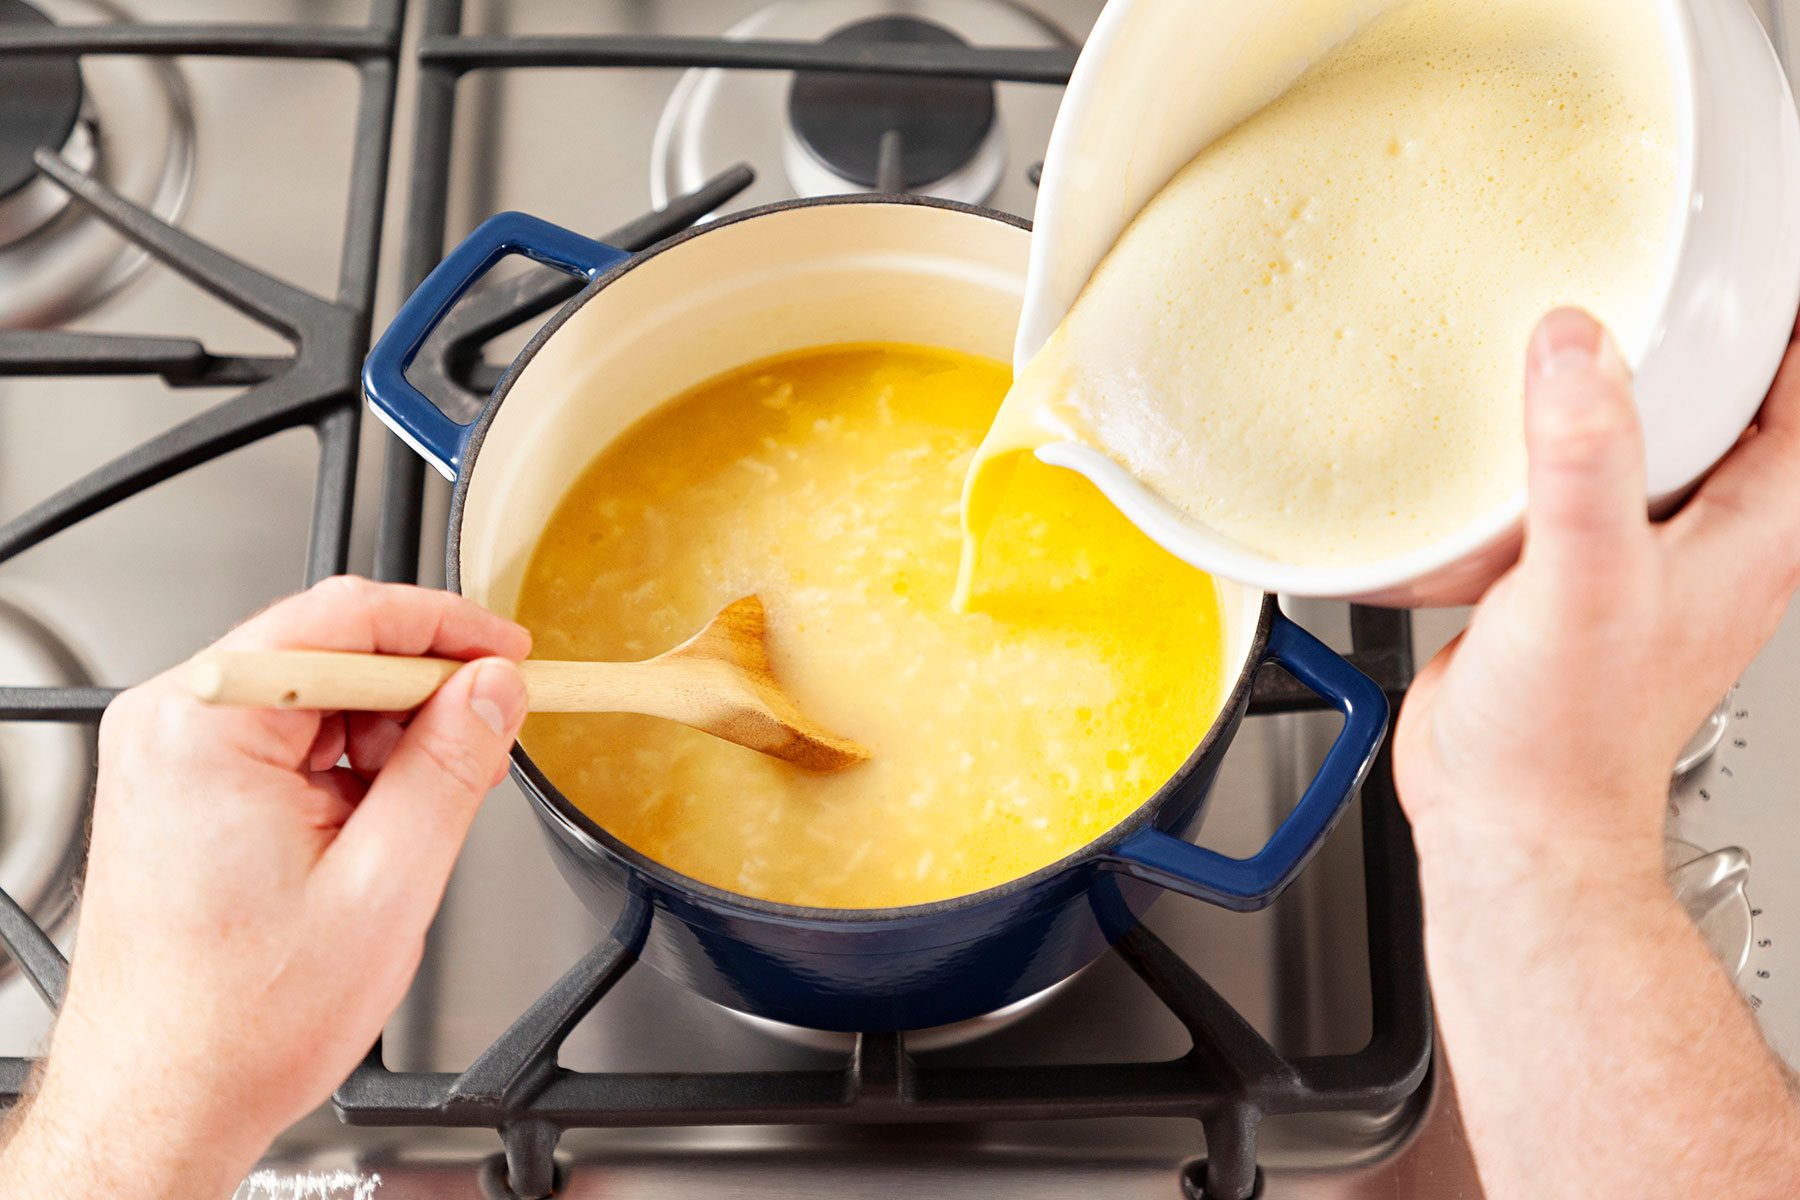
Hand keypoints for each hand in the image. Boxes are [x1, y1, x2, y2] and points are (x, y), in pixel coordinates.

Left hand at [0, 578, 529, 1199]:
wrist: (164, 1099)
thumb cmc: (238, 1019)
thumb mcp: (386, 883)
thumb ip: (450, 765)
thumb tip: (494, 689)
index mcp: (206, 726)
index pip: (345, 616)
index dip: (448, 628)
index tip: (509, 652)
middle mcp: (173, 725)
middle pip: (330, 654)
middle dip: (425, 695)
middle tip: (490, 743)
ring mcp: (172, 757)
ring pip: (317, 700)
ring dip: (391, 739)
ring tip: (431, 811)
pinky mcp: (183, 789)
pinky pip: (288, 742)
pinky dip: (350, 770)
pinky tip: (385, 824)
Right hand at [1395, 307, 1799, 887]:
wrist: (1506, 817)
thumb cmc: (1568, 738)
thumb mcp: (1585, 583)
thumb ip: (1585, 461)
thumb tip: (1577, 346)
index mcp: (1757, 530)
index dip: (1788, 320)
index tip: (1753, 247)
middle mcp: (1712, 534)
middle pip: (1740, 400)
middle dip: (1709, 332)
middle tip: (1662, 261)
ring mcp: (1641, 551)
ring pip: (1653, 437)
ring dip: (1624, 383)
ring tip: (1583, 315)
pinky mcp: (1570, 571)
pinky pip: (1576, 481)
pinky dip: (1550, 443)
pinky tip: (1502, 421)